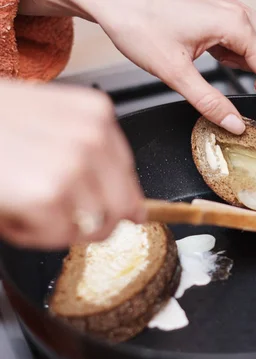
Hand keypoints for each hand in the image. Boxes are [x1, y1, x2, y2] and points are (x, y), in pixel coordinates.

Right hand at [0, 80, 145, 249]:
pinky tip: (9, 209)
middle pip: (119, 208)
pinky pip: (58, 238)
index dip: (114, 201)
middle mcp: (92, 137)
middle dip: (89, 222)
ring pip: (91, 228)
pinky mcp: (48, 195)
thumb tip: (134, 210)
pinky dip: (31, 235)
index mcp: (95, 114)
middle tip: (51, 213)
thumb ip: (90, 158)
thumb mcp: (45, 123)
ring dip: (54, 227)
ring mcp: (73, 165)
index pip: (128, 176)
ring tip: (20, 202)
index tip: (107, 212)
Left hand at [21, 0, 255, 133]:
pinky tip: (230, 69)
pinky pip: (250, 38)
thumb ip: (209, 101)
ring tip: (249, 86)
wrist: (115, 1)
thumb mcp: (174, 72)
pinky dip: (250, 58)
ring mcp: (230, 14)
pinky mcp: (220, 18)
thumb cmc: (138, 24)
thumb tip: (234, 123)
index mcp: (233, 25)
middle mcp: (238, 15)